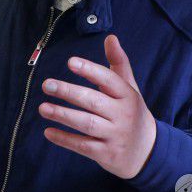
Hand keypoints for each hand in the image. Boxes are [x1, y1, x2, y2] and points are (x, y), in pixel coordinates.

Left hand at [39, 34, 155, 178]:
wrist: (148, 152)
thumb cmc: (132, 112)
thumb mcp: (129, 88)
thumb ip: (119, 62)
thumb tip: (110, 37)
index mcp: (127, 95)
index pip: (109, 80)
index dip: (90, 70)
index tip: (70, 62)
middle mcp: (122, 115)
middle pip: (93, 101)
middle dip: (69, 92)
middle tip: (47, 84)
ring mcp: (115, 136)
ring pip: (86, 124)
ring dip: (63, 115)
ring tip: (42, 108)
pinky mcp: (107, 154)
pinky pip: (83, 146)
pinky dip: (65, 140)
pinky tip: (48, 132)